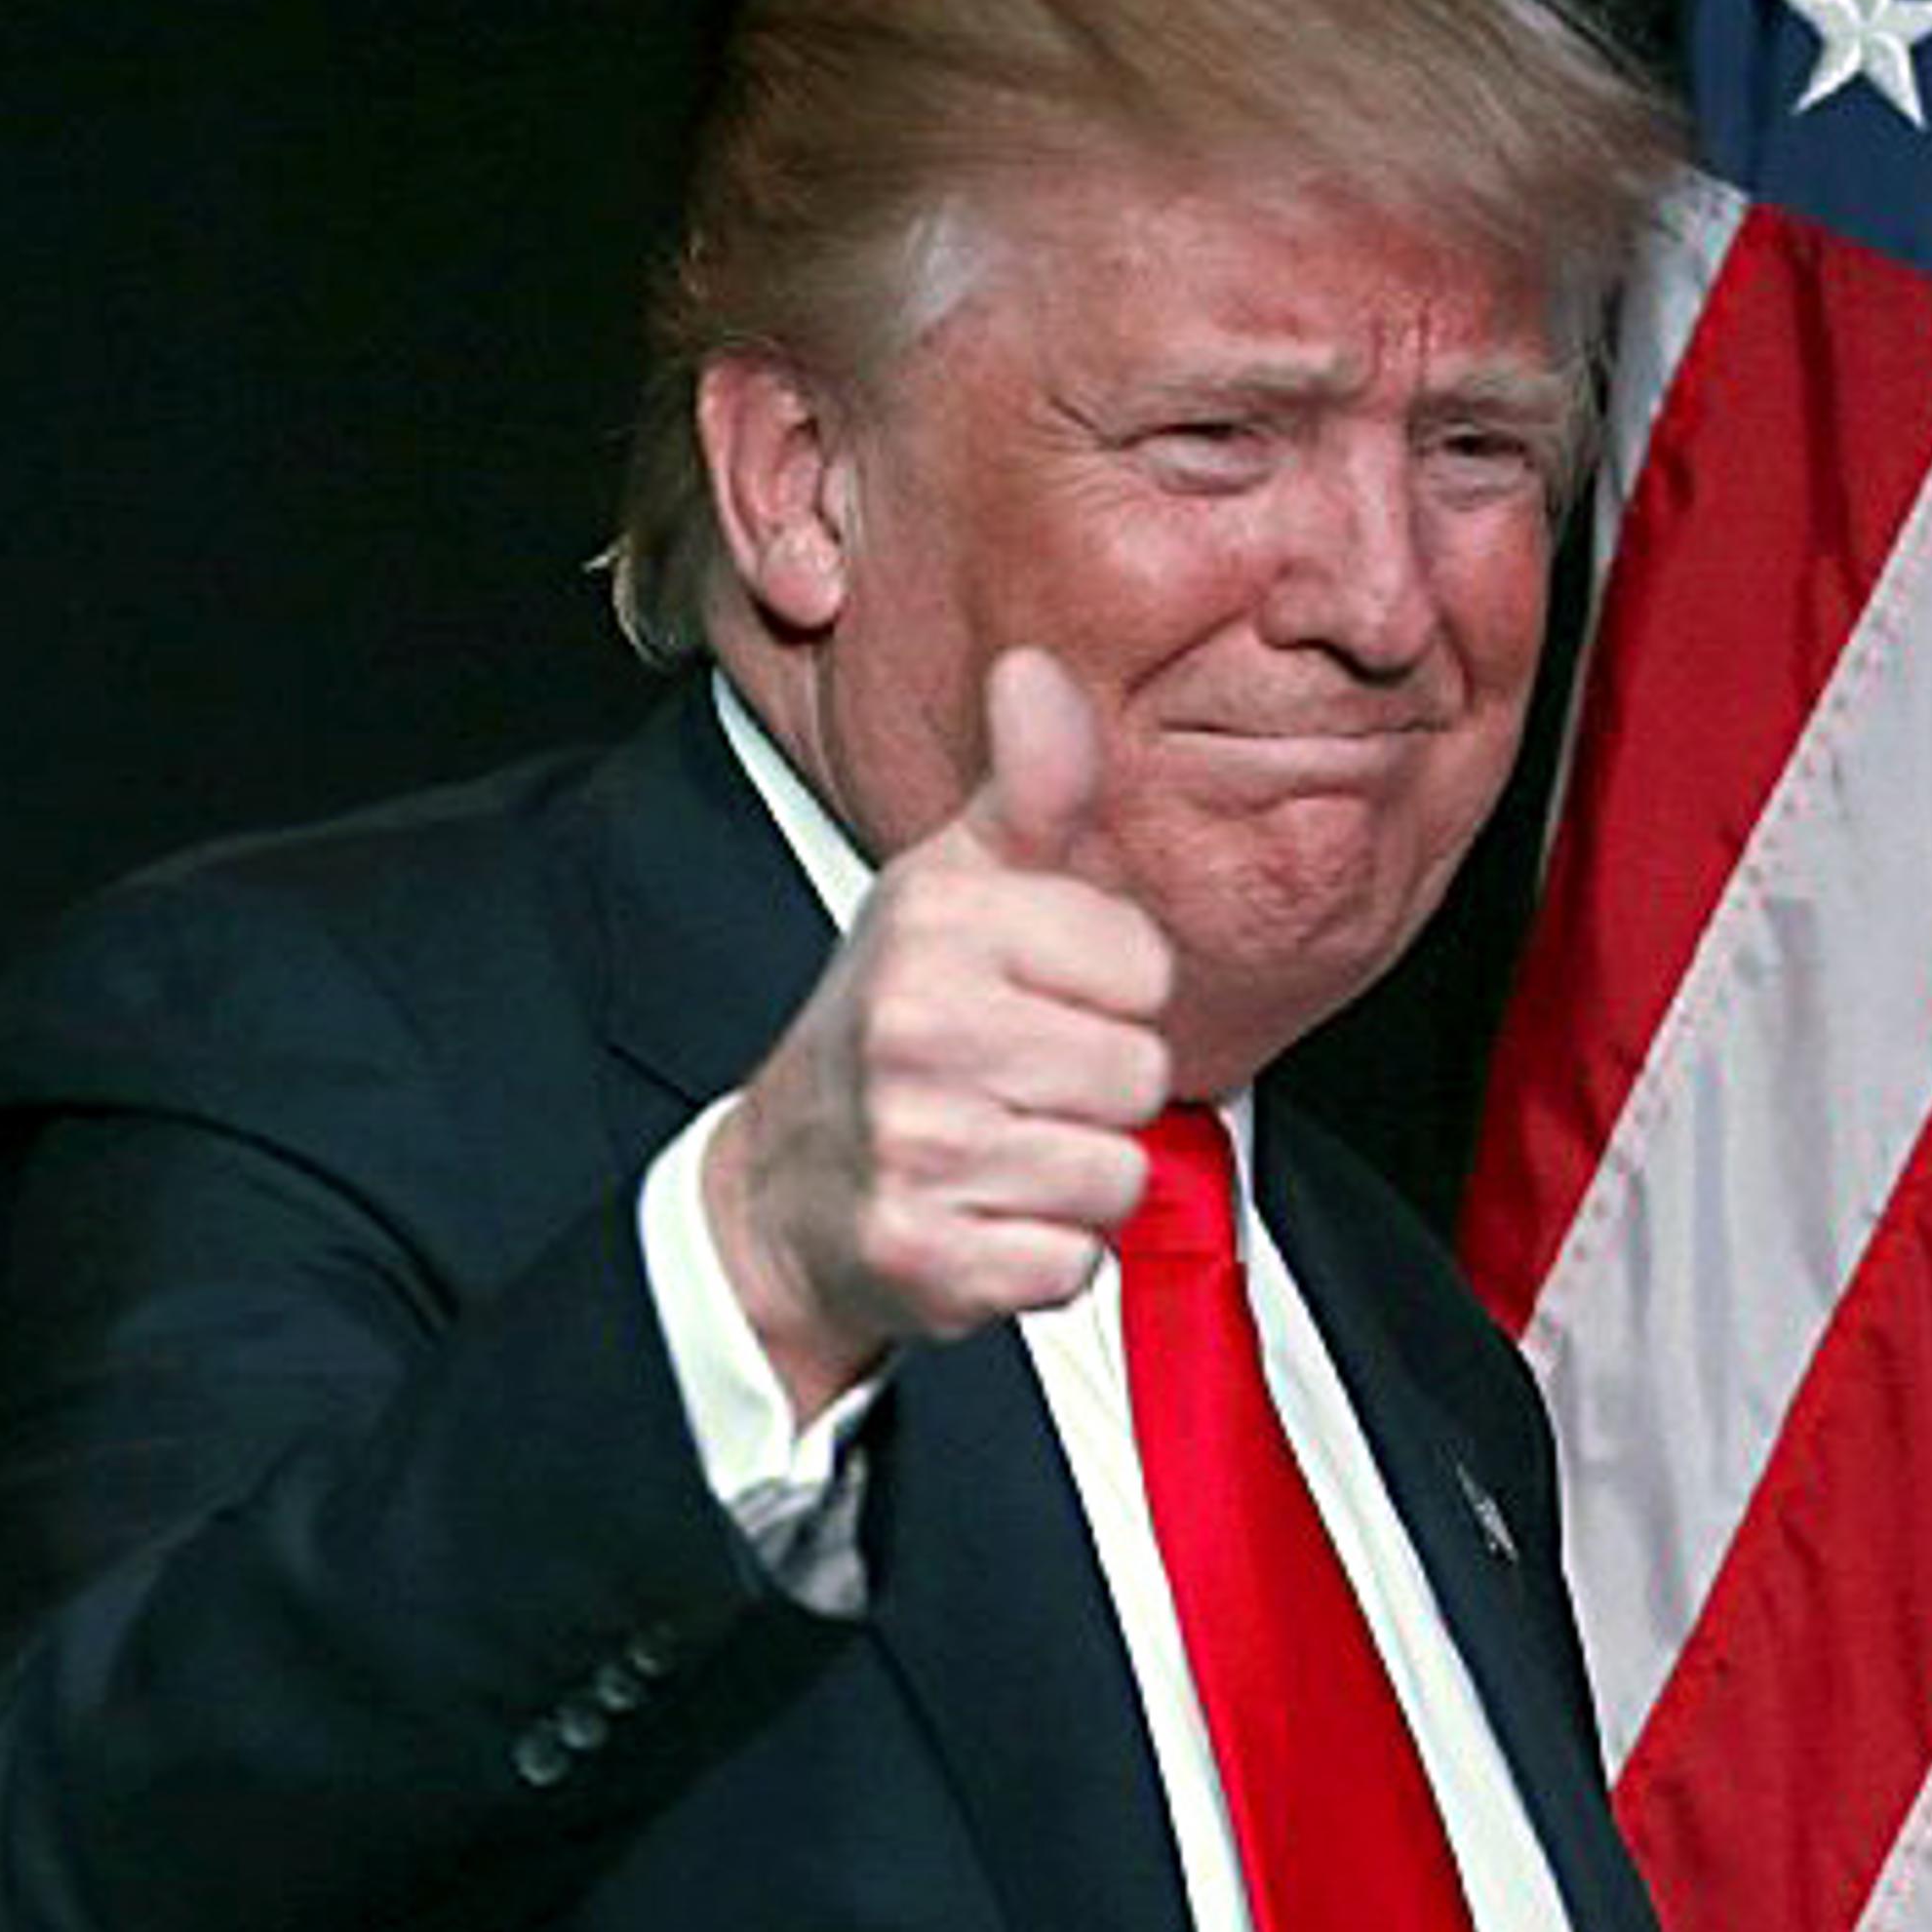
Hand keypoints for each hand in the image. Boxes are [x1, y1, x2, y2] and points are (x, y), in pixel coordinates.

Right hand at [706, 648, 1174, 1417]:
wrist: (788, 1185)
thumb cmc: (904, 1019)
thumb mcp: (957, 886)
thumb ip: (1031, 789)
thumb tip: (1041, 669)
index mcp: (939, 920)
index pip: (1143, 965)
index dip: (1111, 990)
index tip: (1042, 996)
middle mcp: (917, 1025)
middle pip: (1140, 1073)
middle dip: (1096, 1090)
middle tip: (1018, 1082)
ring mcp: (915, 1146)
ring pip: (1116, 1172)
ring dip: (1073, 1176)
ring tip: (1000, 1146)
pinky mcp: (925, 1255)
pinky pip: (1072, 1262)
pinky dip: (1043, 1256)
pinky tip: (983, 1217)